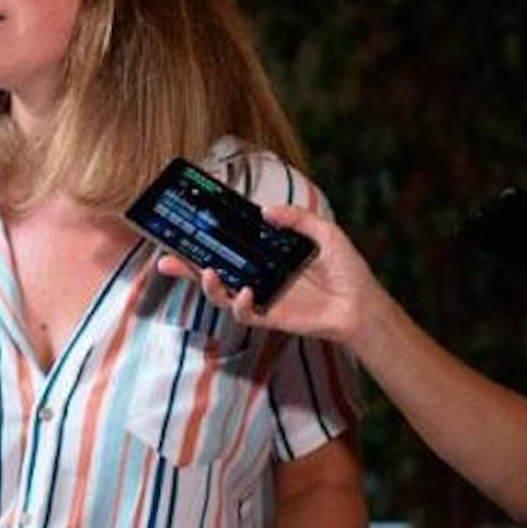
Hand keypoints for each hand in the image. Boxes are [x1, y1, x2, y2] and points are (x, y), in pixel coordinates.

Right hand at [152, 204, 381, 345]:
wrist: (362, 305)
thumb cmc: (347, 269)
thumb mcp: (325, 233)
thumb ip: (297, 219)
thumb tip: (265, 210)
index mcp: (267, 253)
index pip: (231, 243)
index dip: (208, 236)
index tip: (186, 224)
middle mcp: (259, 274)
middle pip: (214, 269)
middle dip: (186, 266)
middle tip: (165, 259)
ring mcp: (261, 296)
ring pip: (221, 293)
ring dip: (207, 286)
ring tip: (205, 273)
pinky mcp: (270, 316)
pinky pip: (244, 313)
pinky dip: (239, 303)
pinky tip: (245, 291)